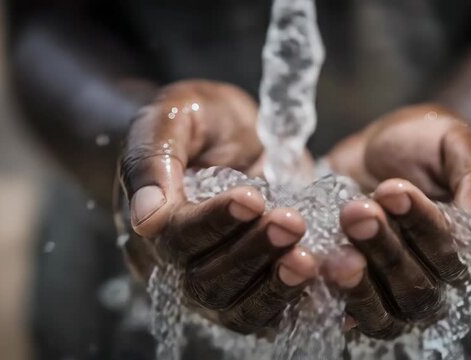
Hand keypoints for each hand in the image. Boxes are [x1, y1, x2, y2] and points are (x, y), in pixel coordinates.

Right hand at [118, 80, 316, 333]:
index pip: (175, 240)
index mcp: (153, 225)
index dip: (213, 223)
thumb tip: (147, 221)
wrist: (238, 132)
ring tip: (308, 258)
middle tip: (291, 223)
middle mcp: (180, 265)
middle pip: (207, 283)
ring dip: (274, 284)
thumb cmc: (200, 119)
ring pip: (238, 308)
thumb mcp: (173, 117)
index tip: (250, 198)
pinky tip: (324, 277)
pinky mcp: (256, 287)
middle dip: (251, 253)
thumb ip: (153, 160)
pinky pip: (272, 313)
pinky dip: (298, 301)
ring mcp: (219, 282)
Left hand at [323, 104, 470, 338]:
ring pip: (384, 311)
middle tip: (355, 211)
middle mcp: (438, 283)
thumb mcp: (459, 146)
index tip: (392, 189)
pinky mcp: (358, 293)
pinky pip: (347, 313)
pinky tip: (312, 265)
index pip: (453, 256)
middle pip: (417, 291)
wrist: (387, 145)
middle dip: (385, 250)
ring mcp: (396, 294)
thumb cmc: (430, 143)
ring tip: (334, 243)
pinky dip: (330, 295)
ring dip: (358, 280)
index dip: (423, 227)